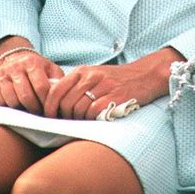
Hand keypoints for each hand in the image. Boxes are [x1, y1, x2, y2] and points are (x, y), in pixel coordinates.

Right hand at [0, 48, 63, 114]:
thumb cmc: (35, 67)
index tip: (50, 111)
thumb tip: (64, 97)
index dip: (46, 102)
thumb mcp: (49, 68)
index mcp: (32, 62)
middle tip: (39, 114)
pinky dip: (7, 107)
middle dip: (34, 109)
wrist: (13, 56)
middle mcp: (16, 66)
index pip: (41, 87)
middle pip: (26, 96)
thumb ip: (57, 80)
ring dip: (21, 110)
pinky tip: (15, 105)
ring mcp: (2, 73)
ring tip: (28, 110)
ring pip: (12, 101)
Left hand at [43, 47, 182, 120]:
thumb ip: (76, 85)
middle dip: (64, 117)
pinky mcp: (114, 95)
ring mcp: (103, 85)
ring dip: (78, 119)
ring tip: (85, 120)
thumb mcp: (94, 76)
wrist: (145, 75)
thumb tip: (54, 102)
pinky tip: (97, 118)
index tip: (50, 118)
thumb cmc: (117, 79)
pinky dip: (91, 118)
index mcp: (83, 71)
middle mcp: (91, 76)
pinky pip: (93, 111)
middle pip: (65, 102)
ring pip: (78, 108)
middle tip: (68, 123)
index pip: (55, 89)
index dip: (49, 107)